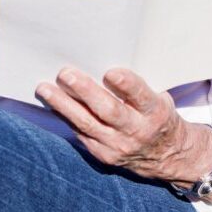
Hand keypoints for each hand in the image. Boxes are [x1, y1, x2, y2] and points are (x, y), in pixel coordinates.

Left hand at [36, 66, 211, 181]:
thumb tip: (99, 56)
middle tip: (65, 74)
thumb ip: (135, 84)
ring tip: (44, 88)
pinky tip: (49, 101)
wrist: (167, 155)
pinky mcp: (103, 154)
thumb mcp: (159, 97)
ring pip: (87, 124)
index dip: (126, 85)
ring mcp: (118, 145)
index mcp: (154, 112)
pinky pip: (80, 133)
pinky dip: (63, 115)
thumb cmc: (156, 113)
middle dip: (85, 91)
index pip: (141, 97)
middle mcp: (137, 131)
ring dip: (63, 104)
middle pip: (109, 111)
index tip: (110, 72)